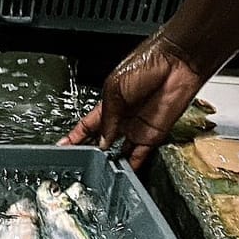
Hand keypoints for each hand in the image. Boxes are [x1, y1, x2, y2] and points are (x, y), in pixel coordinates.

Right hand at [58, 31, 205, 170]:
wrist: (177, 63)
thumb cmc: (146, 64)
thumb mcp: (115, 89)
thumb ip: (107, 118)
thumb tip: (102, 142)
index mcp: (108, 104)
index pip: (86, 126)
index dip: (74, 137)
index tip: (62, 148)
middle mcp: (121, 118)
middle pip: (102, 142)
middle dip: (90, 153)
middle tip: (79, 165)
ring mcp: (136, 128)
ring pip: (118, 152)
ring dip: (109, 163)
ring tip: (97, 174)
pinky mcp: (152, 136)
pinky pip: (140, 156)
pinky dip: (131, 167)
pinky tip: (121, 175)